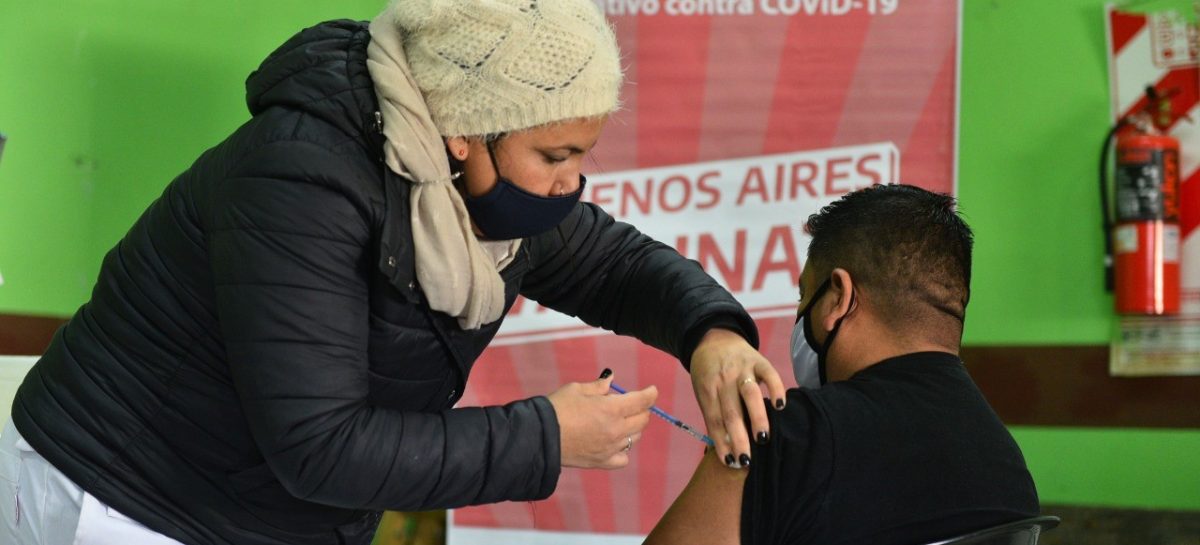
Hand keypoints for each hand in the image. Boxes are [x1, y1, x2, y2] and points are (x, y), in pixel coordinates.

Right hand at [547, 373, 656, 468]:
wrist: (539, 437)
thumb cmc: (557, 408)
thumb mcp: (577, 389)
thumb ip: (598, 386)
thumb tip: (611, 381)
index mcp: (611, 409)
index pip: (641, 401)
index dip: (650, 394)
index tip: (652, 391)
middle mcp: (615, 430)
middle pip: (642, 420)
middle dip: (641, 409)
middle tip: (631, 404)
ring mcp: (610, 448)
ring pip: (635, 438)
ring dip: (632, 427)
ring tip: (617, 421)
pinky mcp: (601, 462)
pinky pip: (623, 458)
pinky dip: (623, 450)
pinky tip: (614, 443)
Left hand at [689, 328, 785, 468]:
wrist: (713, 339)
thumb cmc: (708, 374)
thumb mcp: (704, 392)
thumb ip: (714, 414)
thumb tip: (726, 449)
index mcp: (707, 390)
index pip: (714, 420)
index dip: (722, 442)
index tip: (731, 462)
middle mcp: (723, 380)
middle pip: (731, 412)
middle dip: (738, 438)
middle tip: (747, 460)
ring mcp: (741, 369)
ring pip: (749, 395)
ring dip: (757, 417)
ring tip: (762, 438)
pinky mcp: (759, 360)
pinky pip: (769, 374)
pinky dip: (775, 389)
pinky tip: (780, 406)